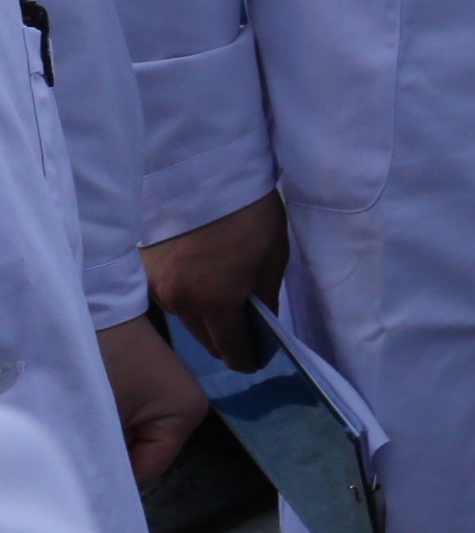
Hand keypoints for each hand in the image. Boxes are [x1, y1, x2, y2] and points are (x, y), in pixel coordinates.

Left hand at [95, 315, 211, 482]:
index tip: (81, 470)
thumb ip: (106, 460)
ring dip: (108, 438)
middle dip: (111, 454)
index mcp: (187, 416)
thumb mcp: (103, 418)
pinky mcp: (151, 388)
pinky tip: (91, 410)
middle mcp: (188, 409)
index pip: (147, 471)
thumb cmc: (104, 363)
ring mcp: (170, 397)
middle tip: (80, 443)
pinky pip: (130, 422)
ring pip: (133, 441)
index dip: (113, 476)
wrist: (94, 310)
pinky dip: (109, 422)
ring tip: (83, 424)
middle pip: (143, 456)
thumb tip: (99, 492)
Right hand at [143, 191, 287, 370]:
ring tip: (225, 300)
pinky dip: (188, 296)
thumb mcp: (272, 257)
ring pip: (186, 320)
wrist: (203, 173)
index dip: (248, 358)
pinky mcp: (143, 271)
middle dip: (227, 340)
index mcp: (214, 302)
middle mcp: (179, 303)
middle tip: (247, 331)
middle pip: (205, 340)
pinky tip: (202, 281)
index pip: (230, 350)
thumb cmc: (249, 213)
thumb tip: (262, 324)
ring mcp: (157, 288)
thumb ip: (264, 299)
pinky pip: (170, 297)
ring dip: (205, 318)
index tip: (258, 358)